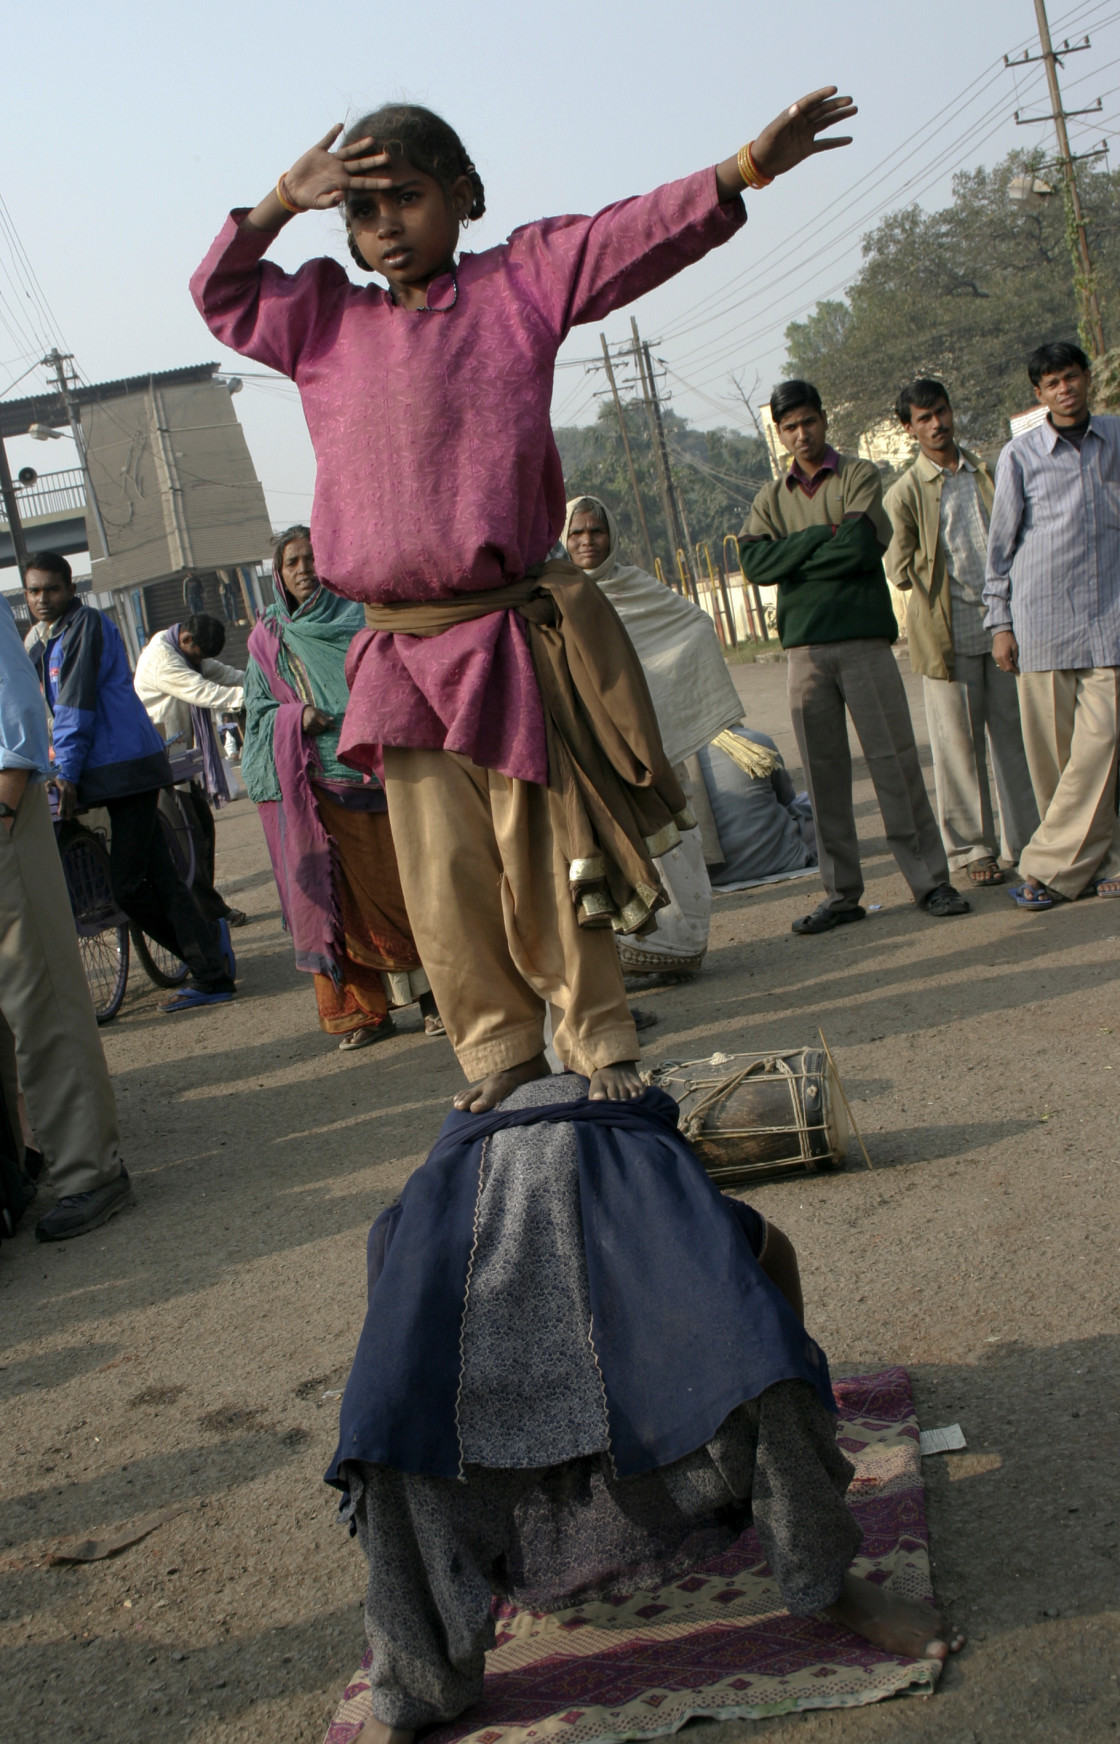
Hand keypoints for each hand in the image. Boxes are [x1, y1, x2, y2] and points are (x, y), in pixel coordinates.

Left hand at [52, 776, 77, 820]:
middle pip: (68, 804)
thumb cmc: (59, 780)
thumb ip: (48, 785)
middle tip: (67, 818)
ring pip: (72, 804)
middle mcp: (69, 792)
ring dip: (71, 811)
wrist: (69, 775)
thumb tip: (47, 791)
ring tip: (69, 817)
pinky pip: (74, 802)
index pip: (63, 800)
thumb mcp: (52, 781)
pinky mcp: (75, 794)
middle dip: (68, 811)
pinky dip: (73, 807)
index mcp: (63, 790)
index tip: (60, 813)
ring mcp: (73, 793)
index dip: (62, 807)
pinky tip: (72, 812)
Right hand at [282, 125, 397, 211]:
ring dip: (359, 146)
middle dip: (374, 162)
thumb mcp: (318, 203)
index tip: (391, 182)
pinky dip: (332, 133)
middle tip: (388, 158)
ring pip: (348, 151)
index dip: (377, 182)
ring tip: (372, 140)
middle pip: (360, 165)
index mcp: (342, 183)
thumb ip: (330, 201)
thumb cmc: (308, 199)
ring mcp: (330, 160)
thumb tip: (341, 196)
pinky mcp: (318, 151)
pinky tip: (340, 126)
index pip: (363, 183)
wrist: (294, 189)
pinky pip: (327, 140)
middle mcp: (339, 170)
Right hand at [301, 706, 332, 735]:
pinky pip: (315, 733)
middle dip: (325, 726)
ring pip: (319, 731)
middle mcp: (311, 721)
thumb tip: (332, 720)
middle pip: (323, 728)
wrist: (299, 712)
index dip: (331, 726)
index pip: (325, 723)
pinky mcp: (306, 730)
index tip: (336, 728)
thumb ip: (325, 716)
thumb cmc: (310, 710)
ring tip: (318, 725)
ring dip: (321, 729)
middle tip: (323, 723)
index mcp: (315, 715)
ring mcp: (308, 726)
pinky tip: (315, 727)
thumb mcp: (318, 711)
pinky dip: (317, 731)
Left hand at [750, 87, 856, 179]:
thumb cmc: (764, 144)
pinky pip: (825, 144)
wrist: (761, 164)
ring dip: (840, 117)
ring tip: (854, 110)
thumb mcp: (774, 131)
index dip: (822, 95)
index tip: (835, 89)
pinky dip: (837, 142)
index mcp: (793, 115)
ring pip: (826, 123)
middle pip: (822, 110)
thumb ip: (785, 119)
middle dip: (836, 105)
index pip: (810, 102)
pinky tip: (849, 139)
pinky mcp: (807, 149)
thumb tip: (797, 107)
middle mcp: (801, 122)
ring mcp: (806, 135)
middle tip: (850, 100)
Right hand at [992, 630, 1019, 674]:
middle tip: (1015, 668)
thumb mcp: (1015, 648)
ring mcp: (995, 657)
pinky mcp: (993, 655)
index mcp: (1004, 656)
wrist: (1001, 633)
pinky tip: (1007, 660)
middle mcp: (998, 658)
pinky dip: (1003, 664)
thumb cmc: (1009, 639)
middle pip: (1004, 669)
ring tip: (1011, 664)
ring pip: (1000, 667)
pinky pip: (998, 663)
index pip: (1009, 668)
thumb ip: (1015, 657)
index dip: (1014, 670)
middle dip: (1010, 670)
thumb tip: (1016, 664)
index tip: (1018, 671)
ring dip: (1006, 667)